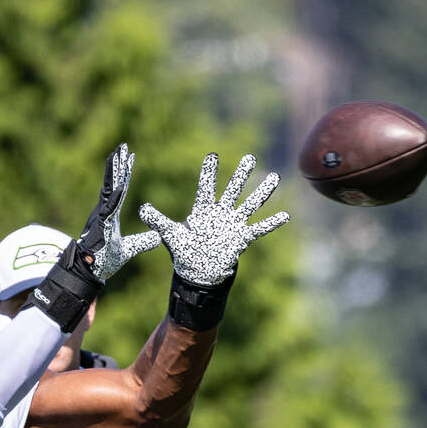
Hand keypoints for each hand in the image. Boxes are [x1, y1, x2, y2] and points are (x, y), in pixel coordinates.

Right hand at [88, 144, 161, 281]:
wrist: (89, 272)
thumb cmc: (103, 261)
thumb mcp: (129, 249)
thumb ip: (142, 242)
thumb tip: (157, 238)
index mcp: (111, 214)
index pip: (120, 189)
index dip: (125, 173)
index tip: (130, 156)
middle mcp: (104, 212)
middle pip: (113, 184)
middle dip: (118, 165)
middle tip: (123, 146)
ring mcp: (101, 218)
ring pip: (109, 190)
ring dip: (114, 173)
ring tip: (117, 155)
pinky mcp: (100, 227)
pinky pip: (108, 210)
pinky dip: (114, 198)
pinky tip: (120, 186)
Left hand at [138, 152, 288, 287]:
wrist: (199, 272)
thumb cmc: (185, 251)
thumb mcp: (170, 235)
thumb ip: (157, 220)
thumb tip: (141, 208)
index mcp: (203, 210)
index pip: (206, 187)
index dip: (209, 172)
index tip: (212, 155)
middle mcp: (221, 213)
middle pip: (233, 190)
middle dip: (241, 175)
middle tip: (250, 157)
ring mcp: (233, 225)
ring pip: (249, 205)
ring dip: (262, 193)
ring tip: (274, 178)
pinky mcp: (242, 238)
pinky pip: (259, 229)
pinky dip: (271, 223)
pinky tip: (285, 216)